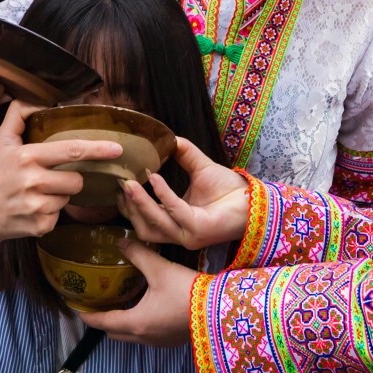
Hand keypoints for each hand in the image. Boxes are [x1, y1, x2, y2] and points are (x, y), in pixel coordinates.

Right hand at [0, 103, 126, 252]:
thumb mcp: (1, 141)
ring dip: (59, 195)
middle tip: (48, 178)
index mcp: (27, 157)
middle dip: (70, 178)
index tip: (117, 148)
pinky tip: (33, 208)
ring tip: (37, 193)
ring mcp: (38, 206)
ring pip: (69, 197)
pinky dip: (51, 212)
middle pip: (77, 179)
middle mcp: (33, 181)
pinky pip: (61, 215)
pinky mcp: (41, 226)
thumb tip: (40, 98)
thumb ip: (19, 115)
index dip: (97, 149)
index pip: (70, 151)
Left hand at [88, 239, 197, 347]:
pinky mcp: (172, 340)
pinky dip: (140, 325)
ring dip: (123, 323)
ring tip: (120, 304)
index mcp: (136, 322)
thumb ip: (137, 254)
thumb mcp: (160, 269)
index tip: (77, 309)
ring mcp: (160, 342)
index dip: (88, 316)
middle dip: (104, 321)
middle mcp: (145, 337)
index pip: (103, 323)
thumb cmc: (187, 291)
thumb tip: (119, 242)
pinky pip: (148, 336)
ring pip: (132, 336)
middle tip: (98, 304)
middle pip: (115, 333)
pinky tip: (146, 308)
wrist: (221, 310)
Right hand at [117, 138, 250, 250]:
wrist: (255, 200)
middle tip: (120, 183)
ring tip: (130, 182)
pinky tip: (155, 178)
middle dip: (129, 208)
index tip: (118, 184)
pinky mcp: (198, 230)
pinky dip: (163, 194)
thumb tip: (167, 137)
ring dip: (140, 203)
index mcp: (175, 223)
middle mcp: (179, 234)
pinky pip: (175, 211)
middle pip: (143, 228)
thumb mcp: (199, 169)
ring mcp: (188, 235)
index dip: (128, 206)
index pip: (144, 221)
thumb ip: (183, 154)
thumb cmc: (229, 191)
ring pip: (154, 224)